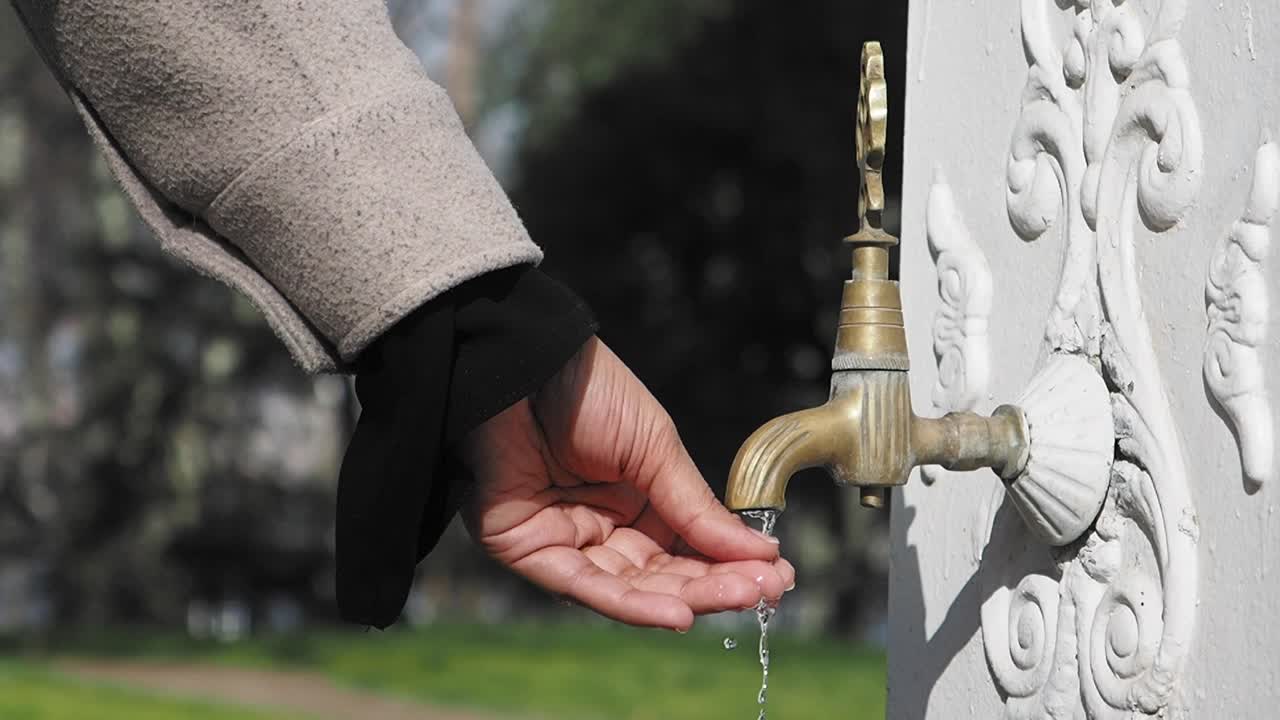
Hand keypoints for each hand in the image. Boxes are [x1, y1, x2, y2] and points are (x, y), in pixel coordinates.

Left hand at [460, 338, 793, 630]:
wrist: (525, 364)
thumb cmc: (588, 390)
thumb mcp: (656, 447)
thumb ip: (696, 507)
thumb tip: (761, 552)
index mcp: (633, 497)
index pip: (685, 546)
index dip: (729, 564)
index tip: (777, 578)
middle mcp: (600, 526)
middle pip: (662, 573)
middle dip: (716, 585)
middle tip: (767, 593)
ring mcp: (564, 541)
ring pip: (630, 588)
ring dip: (685, 599)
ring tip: (738, 599)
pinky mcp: (527, 550)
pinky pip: (585, 587)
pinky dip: (632, 605)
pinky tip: (679, 612)